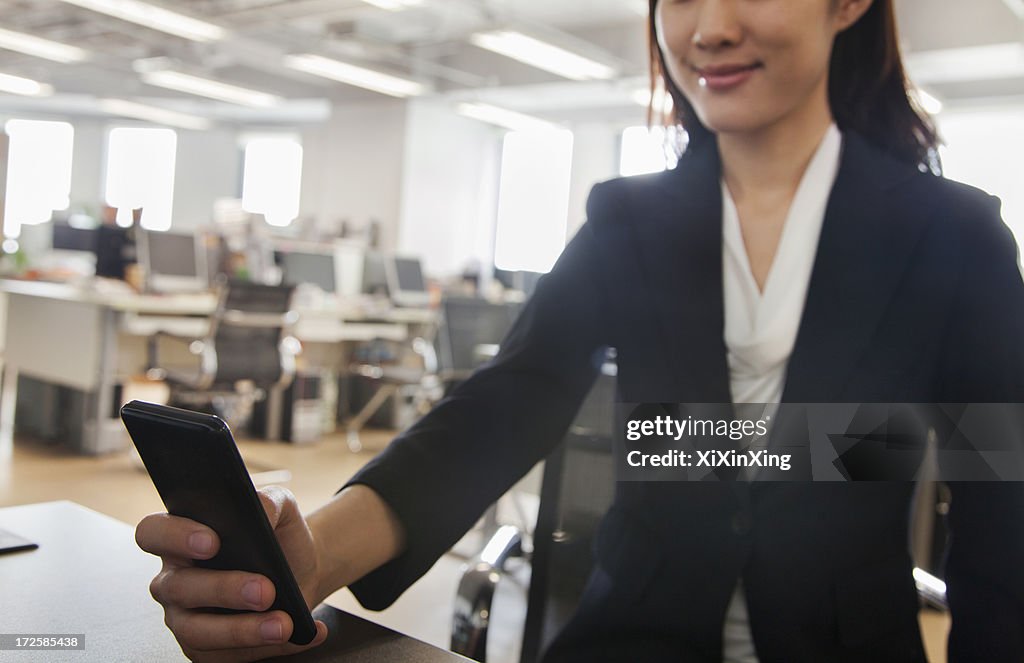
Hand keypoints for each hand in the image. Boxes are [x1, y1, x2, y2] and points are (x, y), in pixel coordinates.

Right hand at [135, 486, 328, 661]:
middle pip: (179, 588)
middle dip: (223, 590)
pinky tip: (303, 634)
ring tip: (284, 624)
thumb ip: (268, 501)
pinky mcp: (206, 649)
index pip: (152, 533)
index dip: (175, 537)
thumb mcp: (280, 507)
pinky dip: (270, 648)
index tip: (214, 542)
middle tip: (265, 590)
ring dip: (244, 631)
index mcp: (181, 538)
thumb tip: (260, 511)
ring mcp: (185, 618)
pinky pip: (229, 656)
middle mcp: (175, 579)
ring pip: (198, 631)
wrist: (302, 568)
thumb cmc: (278, 536)